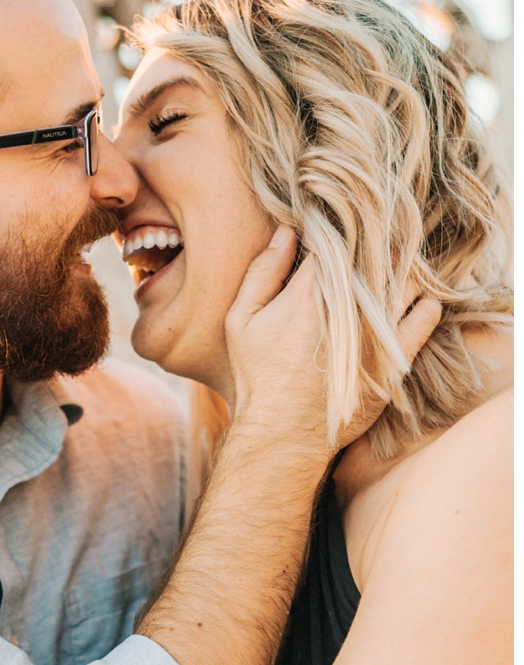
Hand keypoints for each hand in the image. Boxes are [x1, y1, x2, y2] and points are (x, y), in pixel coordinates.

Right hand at [224, 227, 440, 454]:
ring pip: (406, 280)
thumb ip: (263, 271)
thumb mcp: (241, 320)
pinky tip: (415, 303)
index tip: (337, 237)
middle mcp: (351, 304)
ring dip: (402, 273)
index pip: (338, 237)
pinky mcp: (396, 358)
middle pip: (378, 253)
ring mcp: (378, 331)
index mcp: (312, 288)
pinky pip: (424, 318)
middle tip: (367, 253)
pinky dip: (423, 305)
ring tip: (390, 277)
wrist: (283, 434)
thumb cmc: (259, 378)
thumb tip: (287, 230)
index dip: (338, 233)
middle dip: (374, 248)